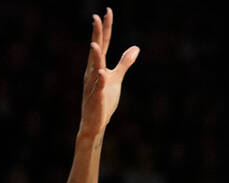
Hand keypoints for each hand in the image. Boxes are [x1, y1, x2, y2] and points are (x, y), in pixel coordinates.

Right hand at [78, 7, 139, 137]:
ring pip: (93, 68)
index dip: (105, 28)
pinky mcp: (96, 98)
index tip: (107, 12)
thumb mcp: (116, 78)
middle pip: (96, 51)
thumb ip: (124, 63)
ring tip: (95, 44)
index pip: (103, 43)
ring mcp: (93, 85)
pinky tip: (102, 73)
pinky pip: (97, 88)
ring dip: (95, 56)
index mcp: (98, 66)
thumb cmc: (103, 100)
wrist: (95, 123)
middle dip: (97, 35)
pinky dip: (99, 81)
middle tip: (96, 18)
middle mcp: (92, 72)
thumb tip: (135, 48)